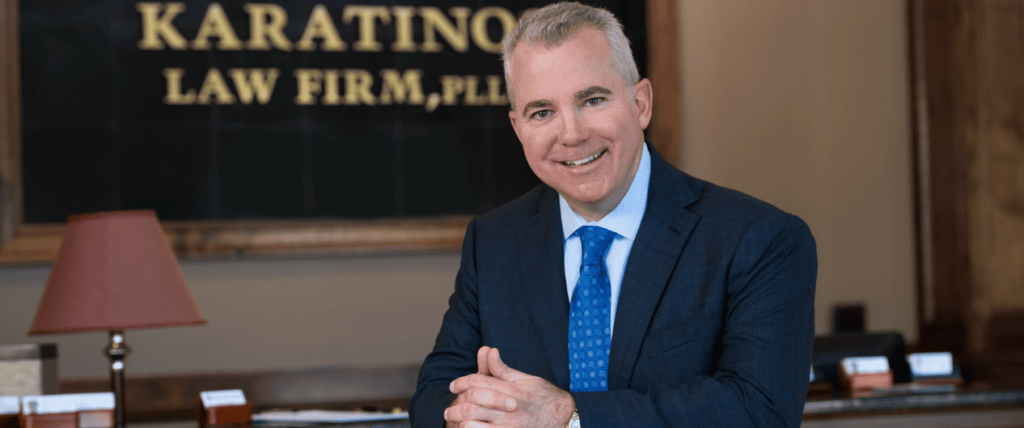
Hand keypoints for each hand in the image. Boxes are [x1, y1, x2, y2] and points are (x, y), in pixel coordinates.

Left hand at [445, 347, 574, 427]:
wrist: (564, 419)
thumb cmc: (545, 397)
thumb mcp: (526, 379)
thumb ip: (503, 369)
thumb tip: (488, 350)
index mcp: (511, 388)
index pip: (478, 382)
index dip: (462, 382)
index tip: (453, 386)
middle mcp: (508, 406)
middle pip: (472, 401)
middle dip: (457, 403)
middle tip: (449, 407)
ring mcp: (508, 425)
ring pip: (473, 421)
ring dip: (460, 420)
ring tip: (455, 420)